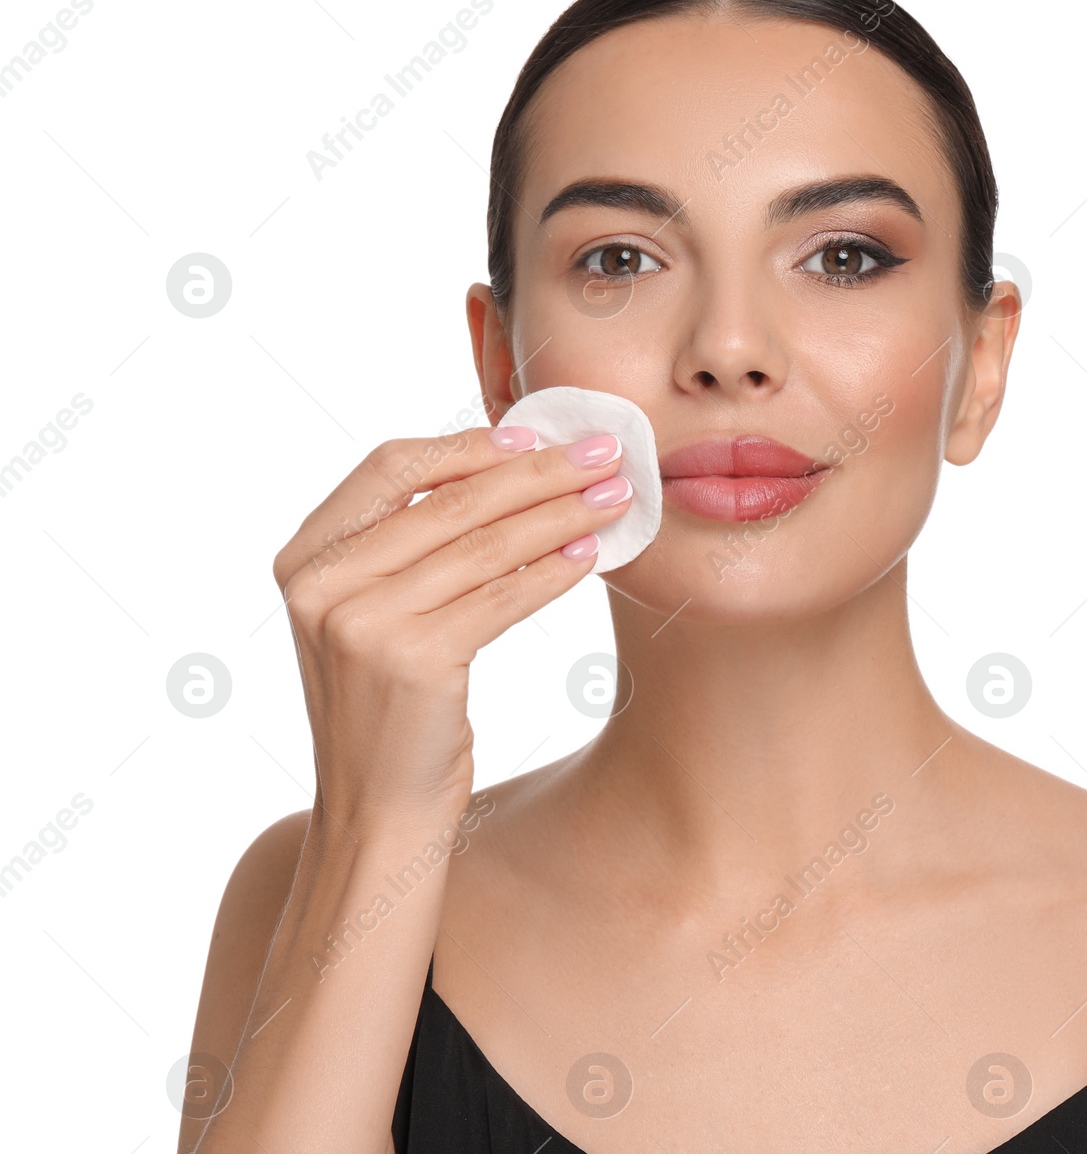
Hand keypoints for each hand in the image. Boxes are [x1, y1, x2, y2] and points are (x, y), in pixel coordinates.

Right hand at [271, 426, 633, 826]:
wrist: (376, 816)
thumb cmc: (392, 712)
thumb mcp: (374, 618)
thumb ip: (408, 548)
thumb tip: (509, 469)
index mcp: (304, 557)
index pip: (390, 466)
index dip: (468, 444)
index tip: (536, 435)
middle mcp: (321, 583)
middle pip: (450, 500)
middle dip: (538, 472)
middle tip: (603, 454)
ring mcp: (359, 621)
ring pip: (484, 544)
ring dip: (561, 514)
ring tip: (615, 499)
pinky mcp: (410, 660)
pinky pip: (502, 596)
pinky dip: (553, 571)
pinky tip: (591, 555)